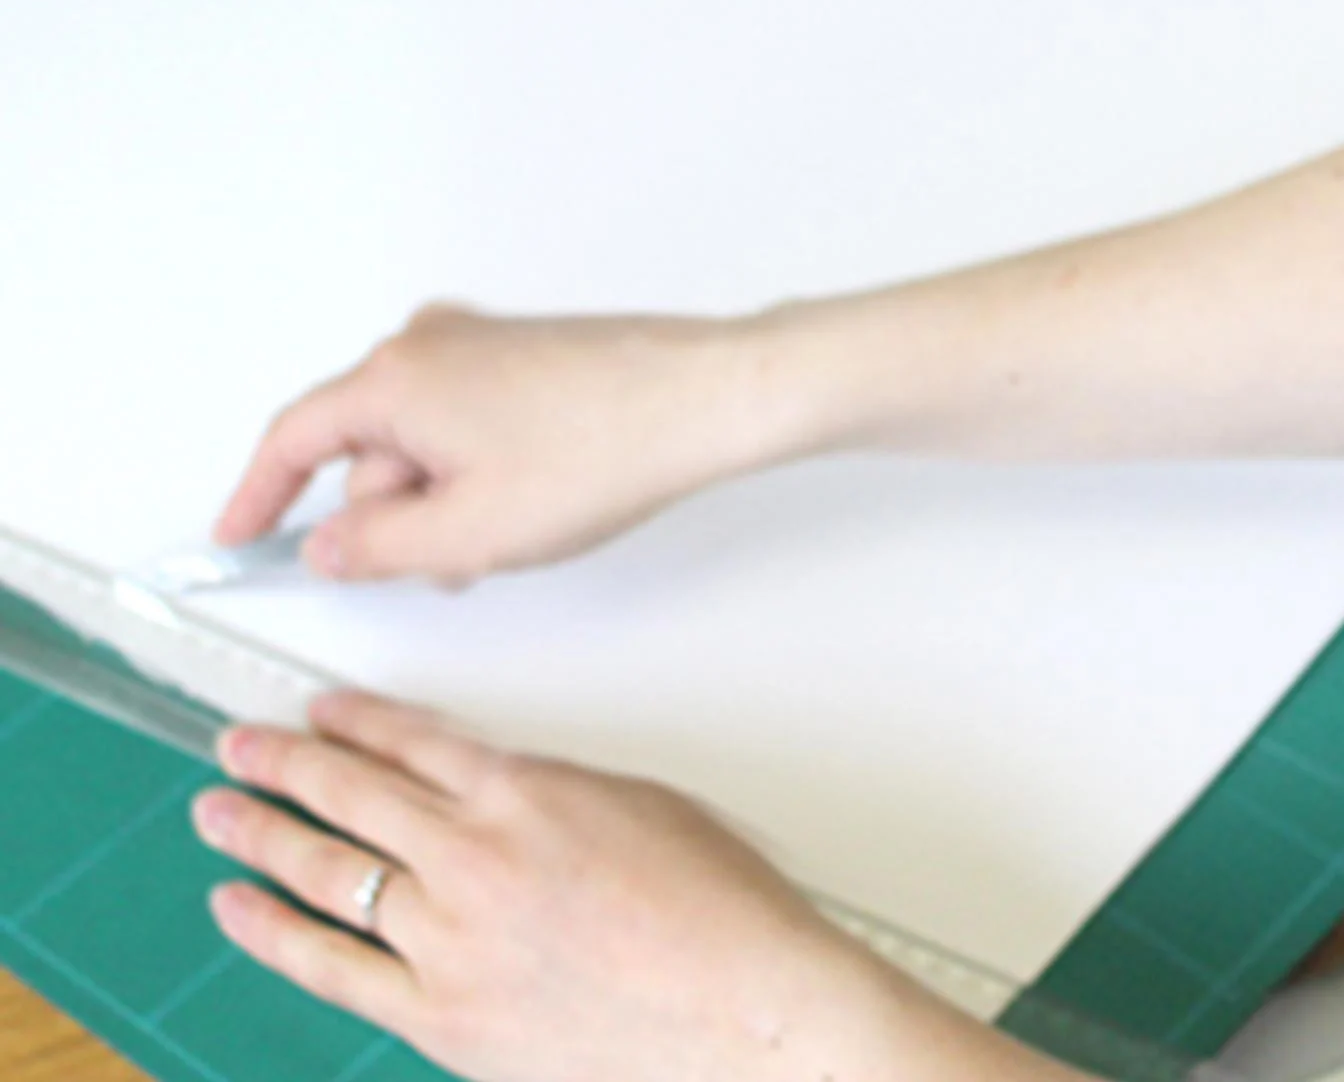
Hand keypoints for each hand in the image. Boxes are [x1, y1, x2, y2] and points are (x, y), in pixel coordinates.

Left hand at [193, 694, 929, 1081]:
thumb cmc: (720, 917)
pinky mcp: (439, 1013)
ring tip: (219, 813)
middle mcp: (474, 856)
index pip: (414, 742)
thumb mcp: (644, 809)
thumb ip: (555, 796)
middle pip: (353, 793)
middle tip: (241, 745)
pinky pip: (330, 964)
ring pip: (329, 872)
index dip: (357, 722)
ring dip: (262, 834)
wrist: (742, 1012)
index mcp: (528, 793)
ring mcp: (448, 938)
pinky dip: (273, 933)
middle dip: (285, 763)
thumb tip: (505, 798)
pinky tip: (237, 908)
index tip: (320, 712)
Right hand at [216, 306, 789, 586]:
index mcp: (395, 377)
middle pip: (368, 450)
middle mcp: (429, 342)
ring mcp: (482, 343)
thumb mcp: (466, 533)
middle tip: (461, 560)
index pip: (293, 439)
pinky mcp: (525, 355)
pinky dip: (484, 473)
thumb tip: (330, 544)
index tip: (239, 537)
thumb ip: (375, 548)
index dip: (257, 496)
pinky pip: (470, 425)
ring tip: (521, 527)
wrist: (708, 399)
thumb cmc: (604, 449)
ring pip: (425, 445)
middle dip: (400, 517)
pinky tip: (540, 500)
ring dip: (450, 502)